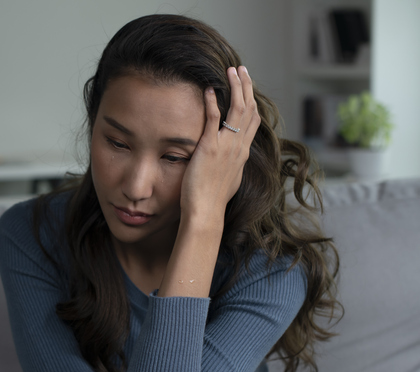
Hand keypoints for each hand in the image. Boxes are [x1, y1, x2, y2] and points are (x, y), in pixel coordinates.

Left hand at [179, 66, 260, 222]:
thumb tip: (231, 162)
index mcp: (243, 154)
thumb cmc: (213, 201)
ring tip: (231, 70)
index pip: (253, 121)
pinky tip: (208, 89)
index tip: (248, 86)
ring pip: (237, 109)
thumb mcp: (229, 180)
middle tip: (241, 69)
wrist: (206, 212)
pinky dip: (212, 102)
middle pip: (249, 109)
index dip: (252, 101)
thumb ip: (231, 165)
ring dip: (235, 87)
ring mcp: (226, 146)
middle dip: (246, 86)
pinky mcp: (209, 148)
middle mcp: (238, 147)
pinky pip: (213, 119)